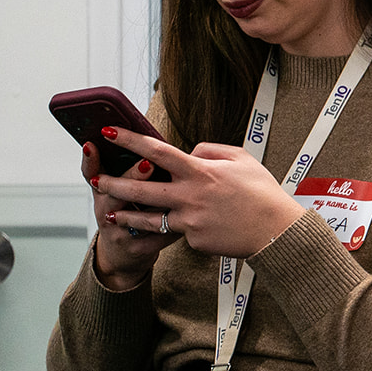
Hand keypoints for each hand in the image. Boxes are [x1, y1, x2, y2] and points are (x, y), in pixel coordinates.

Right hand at [86, 141, 173, 290]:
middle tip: (148, 163)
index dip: (90, 159)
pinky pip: (158, 234)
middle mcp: (106, 209)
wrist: (126, 252)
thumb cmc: (130, 210)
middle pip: (113, 192)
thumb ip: (131, 169)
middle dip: (131, 176)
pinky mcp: (137, 248)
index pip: (91, 172)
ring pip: (135, 216)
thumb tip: (148, 142)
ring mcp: (119, 230)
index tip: (93, 143)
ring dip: (153, 204)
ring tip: (170, 194)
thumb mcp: (121, 190)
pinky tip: (188, 218)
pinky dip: (172, 225)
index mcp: (103, 190)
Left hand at [90, 126, 307, 261]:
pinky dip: (179, 227)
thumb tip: (189, 152)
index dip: (130, 139)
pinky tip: (186, 227)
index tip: (110, 130)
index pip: (157, 151)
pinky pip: (179, 231)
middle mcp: (190, 195)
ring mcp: (190, 220)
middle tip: (95, 179)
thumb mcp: (241, 159)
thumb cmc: (262, 193)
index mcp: (200, 171)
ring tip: (110, 211)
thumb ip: (210, 150)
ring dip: (126, 212)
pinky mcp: (194, 240)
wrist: (276, 231)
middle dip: (113, 182)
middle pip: (141, 188)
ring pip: (149, 217)